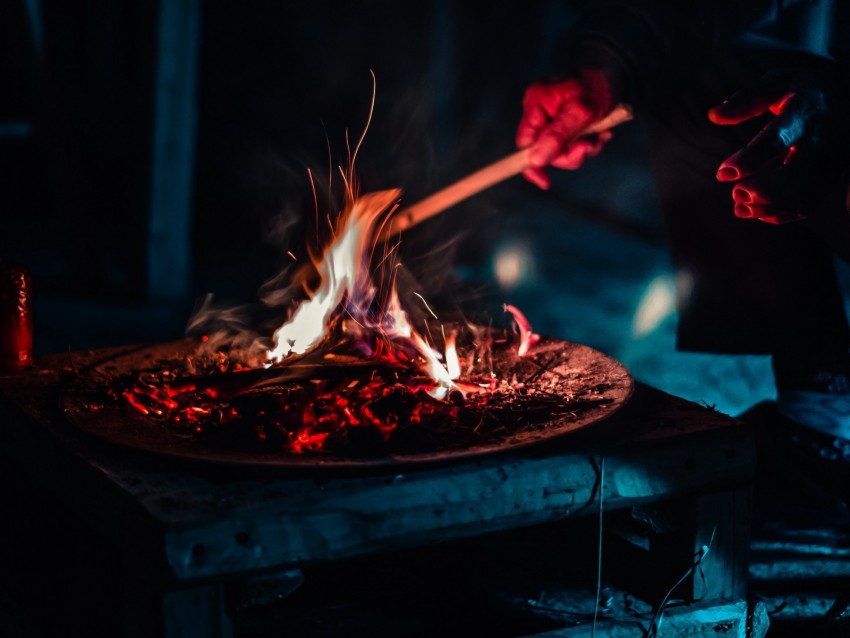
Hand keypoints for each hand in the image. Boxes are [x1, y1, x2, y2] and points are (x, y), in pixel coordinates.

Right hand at [516, 69, 614, 188]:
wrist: (616, 70)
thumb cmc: (598, 84)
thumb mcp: (581, 112)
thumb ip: (557, 136)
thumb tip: (535, 161)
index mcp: (537, 102)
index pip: (524, 142)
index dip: (532, 164)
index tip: (545, 182)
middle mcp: (540, 110)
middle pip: (543, 149)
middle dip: (569, 154)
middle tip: (589, 147)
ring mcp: (551, 117)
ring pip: (559, 150)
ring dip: (582, 149)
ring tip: (600, 137)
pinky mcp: (563, 122)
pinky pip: (570, 143)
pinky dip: (586, 143)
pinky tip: (599, 133)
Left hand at [709, 66, 849, 223]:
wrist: (849, 93)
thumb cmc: (803, 88)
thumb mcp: (776, 82)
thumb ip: (746, 100)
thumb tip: (713, 116)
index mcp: (806, 111)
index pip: (776, 139)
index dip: (747, 160)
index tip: (722, 174)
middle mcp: (823, 138)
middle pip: (793, 174)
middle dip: (760, 189)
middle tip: (735, 193)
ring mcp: (831, 160)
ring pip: (801, 194)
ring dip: (767, 207)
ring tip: (739, 207)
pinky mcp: (832, 176)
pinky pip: (809, 204)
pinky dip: (781, 214)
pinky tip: (758, 212)